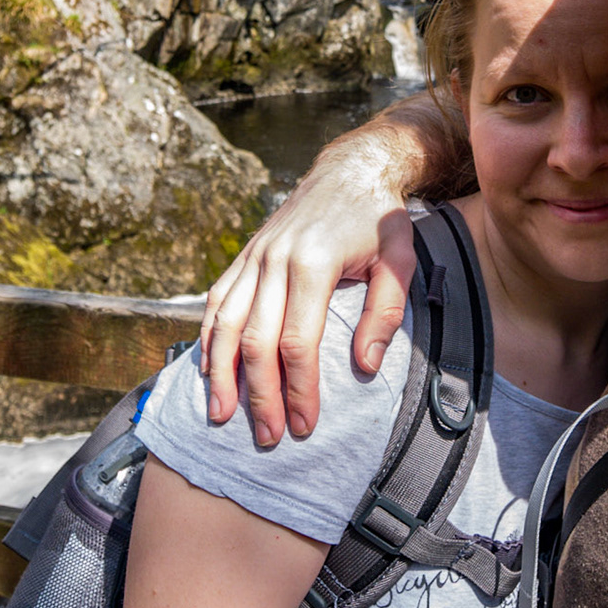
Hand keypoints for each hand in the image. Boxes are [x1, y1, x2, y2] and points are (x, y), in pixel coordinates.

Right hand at [200, 160, 414, 444]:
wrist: (349, 170)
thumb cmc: (379, 218)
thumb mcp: (400, 259)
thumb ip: (385, 313)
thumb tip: (365, 366)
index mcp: (313, 262)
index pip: (297, 341)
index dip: (299, 388)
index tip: (306, 424)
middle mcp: (274, 259)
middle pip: (256, 340)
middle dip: (259, 395)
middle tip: (269, 437)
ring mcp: (253, 256)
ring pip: (225, 322)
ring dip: (221, 374)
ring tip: (222, 416)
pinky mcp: (245, 255)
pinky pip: (217, 301)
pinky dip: (208, 338)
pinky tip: (208, 372)